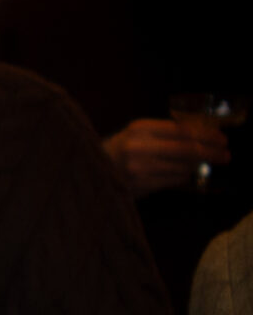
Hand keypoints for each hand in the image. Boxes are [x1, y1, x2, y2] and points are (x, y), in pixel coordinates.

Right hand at [103, 117, 228, 193]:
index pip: (182, 130)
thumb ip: (164, 132)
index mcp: (139, 128)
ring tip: (207, 164)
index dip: (206, 135)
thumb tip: (202, 135)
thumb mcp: (137, 134)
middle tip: (226, 155)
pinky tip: (187, 173)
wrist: (87, 170)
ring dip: (198, 166)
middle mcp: (138, 146)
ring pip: (181, 167)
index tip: (222, 139)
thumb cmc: (117, 151)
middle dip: (211, 152)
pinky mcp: (138, 185)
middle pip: (186, 149)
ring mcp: (138, 168)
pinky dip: (183, 177)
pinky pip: (171, 180)